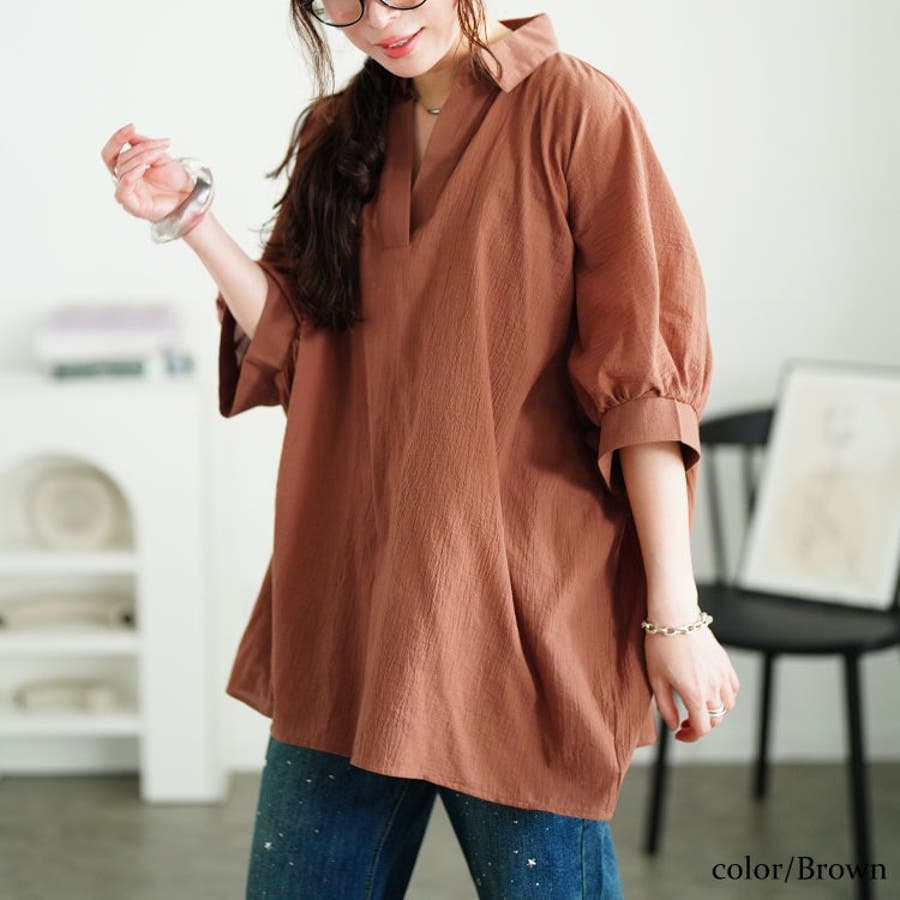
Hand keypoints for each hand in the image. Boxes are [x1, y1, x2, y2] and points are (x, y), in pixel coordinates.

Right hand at [101, 122, 194, 221]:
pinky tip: (143, 168)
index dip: (118, 138)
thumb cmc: (175, 180)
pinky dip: (131, 176)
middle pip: (119, 159)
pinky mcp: (133, 207)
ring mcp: (128, 194)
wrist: (190, 196)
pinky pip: (123, 190)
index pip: (111, 153)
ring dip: (141, 158)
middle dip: (139, 149)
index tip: (132, 126)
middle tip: (157, 146)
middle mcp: (124, 182)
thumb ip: (143, 145)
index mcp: (127, 170)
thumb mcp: (160, 156)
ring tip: (158, 155)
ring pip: (122, 170)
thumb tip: (130, 134)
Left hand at [645, 624, 739, 741]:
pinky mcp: (726, 663)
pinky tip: (711, 693)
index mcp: (695, 694)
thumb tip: (675, 725)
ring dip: (714, 713)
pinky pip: (733, 689)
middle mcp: (713, 687)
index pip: (702, 728)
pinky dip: (725, 697)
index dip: (691, 737)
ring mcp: (722, 675)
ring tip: (697, 708)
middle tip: (684, 722)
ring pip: (727, 706)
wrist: (675, 617)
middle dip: (700, 726)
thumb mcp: (656, 680)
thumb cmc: (661, 646)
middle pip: (715, 720)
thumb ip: (666, 707)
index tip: (679, 734)